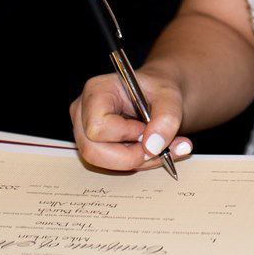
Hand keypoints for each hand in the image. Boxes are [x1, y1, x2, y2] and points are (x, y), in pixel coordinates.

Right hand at [69, 70, 192, 171]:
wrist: (158, 94)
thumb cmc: (158, 89)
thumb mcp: (170, 96)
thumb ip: (167, 118)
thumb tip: (152, 146)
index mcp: (96, 91)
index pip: (98, 127)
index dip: (125, 134)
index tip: (146, 129)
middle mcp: (82, 111)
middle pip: (92, 151)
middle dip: (130, 157)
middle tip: (157, 147)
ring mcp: (84, 131)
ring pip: (101, 162)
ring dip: (136, 162)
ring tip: (161, 149)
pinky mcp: (93, 145)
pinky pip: (109, 164)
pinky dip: (135, 162)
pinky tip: (152, 150)